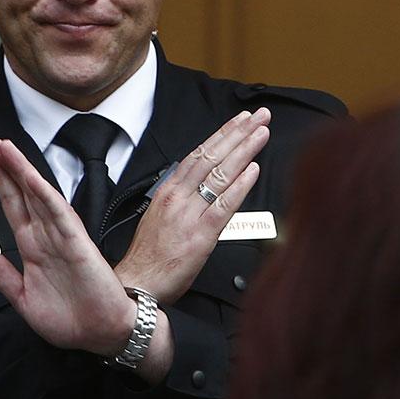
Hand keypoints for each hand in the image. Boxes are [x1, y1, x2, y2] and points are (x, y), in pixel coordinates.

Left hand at [0, 139, 134, 355]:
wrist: (101, 335)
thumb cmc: (70, 318)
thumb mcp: (23, 298)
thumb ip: (0, 274)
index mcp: (33, 249)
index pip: (13, 208)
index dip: (0, 183)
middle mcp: (47, 238)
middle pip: (23, 195)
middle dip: (7, 169)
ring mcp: (63, 238)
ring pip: (39, 197)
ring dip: (23, 172)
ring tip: (5, 150)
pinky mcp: (78, 245)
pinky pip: (60, 216)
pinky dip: (45, 196)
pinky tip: (32, 179)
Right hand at [115, 109, 268, 300]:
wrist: (138, 283)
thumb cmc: (149, 255)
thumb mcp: (160, 215)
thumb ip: (182, 197)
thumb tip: (203, 183)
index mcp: (168, 190)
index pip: (199, 153)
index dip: (222, 134)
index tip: (240, 121)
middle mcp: (178, 197)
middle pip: (212, 156)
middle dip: (239, 133)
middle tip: (259, 116)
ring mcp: (190, 214)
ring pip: (220, 174)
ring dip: (244, 150)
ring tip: (261, 133)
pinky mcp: (201, 235)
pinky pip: (224, 205)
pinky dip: (240, 186)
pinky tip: (253, 170)